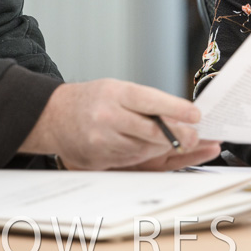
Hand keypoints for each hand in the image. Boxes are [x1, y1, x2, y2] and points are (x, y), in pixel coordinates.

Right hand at [19, 80, 220, 169]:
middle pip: (151, 130)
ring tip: (176, 141)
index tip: (196, 114)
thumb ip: (146, 103)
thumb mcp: (117, 89)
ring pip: (145, 149)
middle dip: (178, 135)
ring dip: (163, 147)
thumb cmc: (92, 100)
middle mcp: (107, 115)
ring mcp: (102, 139)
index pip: (150, 101)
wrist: (54, 116)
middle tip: (195, 136)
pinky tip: (151, 149)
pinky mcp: (100, 157)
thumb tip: (181, 116)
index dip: (176, 109)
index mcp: (114, 92)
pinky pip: (132, 161)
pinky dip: (146, 155)